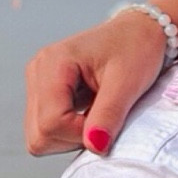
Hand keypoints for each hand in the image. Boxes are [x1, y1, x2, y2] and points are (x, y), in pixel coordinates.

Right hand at [24, 10, 167, 154]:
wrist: (140, 30)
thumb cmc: (137, 48)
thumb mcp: (128, 83)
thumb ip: (109, 115)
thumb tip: (95, 147)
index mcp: (53, 63)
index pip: (50, 123)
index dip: (80, 134)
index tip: (107, 123)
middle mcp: (37, 71)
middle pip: (39, 135)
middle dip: (72, 138)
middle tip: (103, 120)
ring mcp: (37, 82)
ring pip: (39, 136)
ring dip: (70, 136)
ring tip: (97, 113)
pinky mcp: (44, 91)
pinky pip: (46, 128)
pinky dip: (69, 130)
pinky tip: (89, 112)